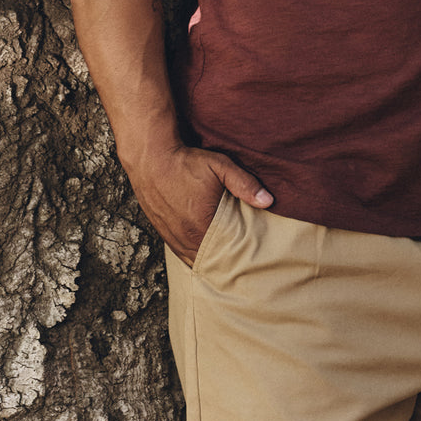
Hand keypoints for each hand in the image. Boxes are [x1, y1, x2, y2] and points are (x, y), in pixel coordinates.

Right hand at [125, 143, 273, 266]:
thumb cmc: (186, 162)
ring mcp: (171, 236)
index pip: (225, 253)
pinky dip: (194, 254)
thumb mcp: (220, 167)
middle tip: (242, 262)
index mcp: (200, 225)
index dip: (238, 257)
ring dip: (209, 258)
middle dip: (225, 261)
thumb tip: (269, 201)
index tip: (251, 257)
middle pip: (210, 259)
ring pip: (194, 259)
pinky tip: (205, 252)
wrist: (151, 158)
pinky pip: (181, 253)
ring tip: (226, 260)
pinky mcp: (162, 232)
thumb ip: (244, 184)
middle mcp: (184, 237)